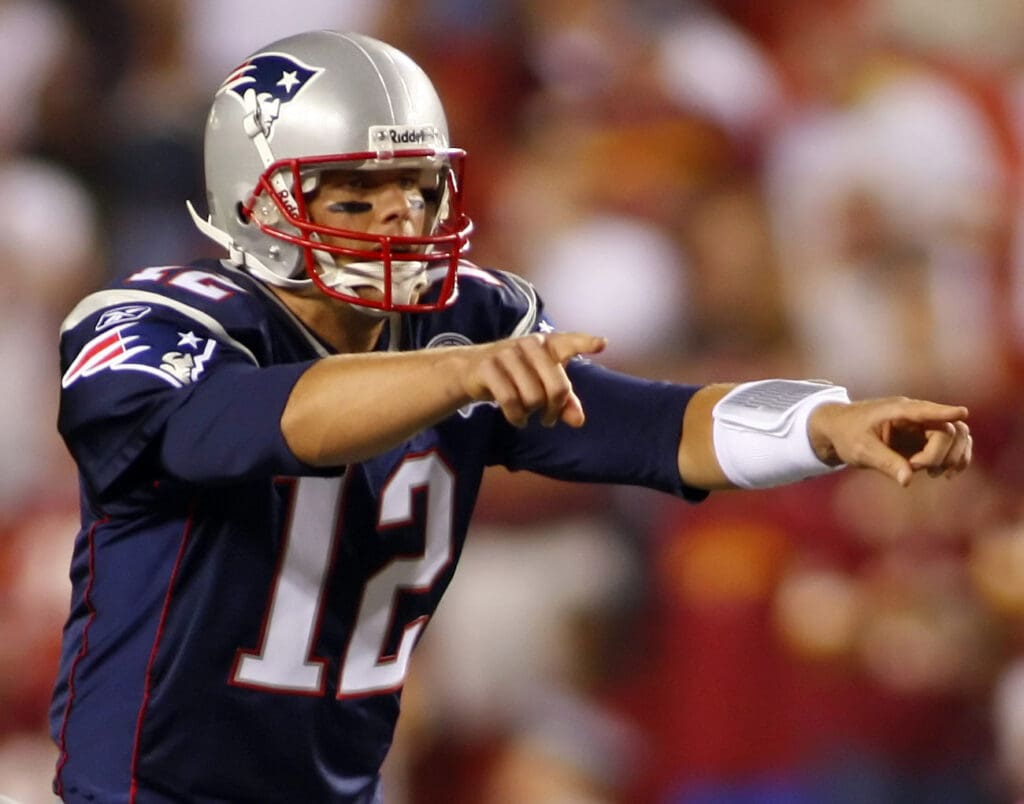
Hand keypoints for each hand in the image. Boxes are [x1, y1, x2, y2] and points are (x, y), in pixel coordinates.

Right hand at [461, 332, 606, 427]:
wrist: (472, 370)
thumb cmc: (516, 375)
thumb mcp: (542, 385)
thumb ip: (565, 401)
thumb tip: (578, 421)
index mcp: (548, 344)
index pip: (570, 342)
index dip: (586, 343)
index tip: (602, 344)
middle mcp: (530, 344)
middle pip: (557, 388)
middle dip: (554, 409)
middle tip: (548, 418)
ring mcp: (508, 353)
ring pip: (533, 397)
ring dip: (532, 413)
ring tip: (527, 413)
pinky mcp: (489, 366)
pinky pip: (511, 401)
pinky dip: (516, 417)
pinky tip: (518, 419)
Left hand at [808, 397, 970, 485]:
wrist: (839, 430)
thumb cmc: (847, 434)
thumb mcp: (861, 449)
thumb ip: (885, 462)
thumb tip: (908, 480)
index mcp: (898, 410)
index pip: (925, 410)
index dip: (945, 412)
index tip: (962, 413)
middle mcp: (916, 416)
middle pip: (949, 430)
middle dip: (942, 453)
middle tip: (918, 468)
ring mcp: (923, 427)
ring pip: (958, 436)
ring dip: (955, 456)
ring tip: (935, 474)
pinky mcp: (924, 440)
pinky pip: (952, 445)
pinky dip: (955, 459)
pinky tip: (944, 474)